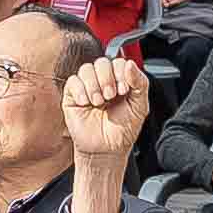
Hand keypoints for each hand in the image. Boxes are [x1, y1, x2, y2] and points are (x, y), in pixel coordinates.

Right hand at [61, 51, 149, 176]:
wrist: (107, 150)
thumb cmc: (122, 130)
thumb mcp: (139, 106)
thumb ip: (140, 83)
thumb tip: (130, 64)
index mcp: (120, 81)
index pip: (118, 62)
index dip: (121, 72)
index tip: (124, 89)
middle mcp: (103, 81)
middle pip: (102, 63)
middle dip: (107, 79)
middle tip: (111, 96)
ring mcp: (87, 88)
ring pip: (86, 69)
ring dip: (94, 85)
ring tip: (99, 102)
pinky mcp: (72, 96)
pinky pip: (73, 82)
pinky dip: (80, 91)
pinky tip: (87, 103)